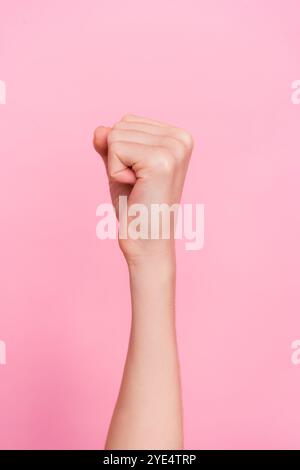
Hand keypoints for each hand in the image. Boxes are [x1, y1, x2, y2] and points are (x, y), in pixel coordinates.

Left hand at [93, 114, 192, 262]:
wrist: (146, 240)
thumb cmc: (135, 206)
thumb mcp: (121, 167)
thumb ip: (110, 145)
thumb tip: (99, 129)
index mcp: (178, 137)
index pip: (128, 121)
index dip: (121, 151)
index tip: (138, 176)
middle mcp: (181, 139)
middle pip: (121, 124)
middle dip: (118, 157)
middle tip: (137, 184)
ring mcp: (174, 149)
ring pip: (116, 135)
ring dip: (116, 166)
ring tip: (137, 187)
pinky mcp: (161, 161)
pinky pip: (115, 149)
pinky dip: (115, 172)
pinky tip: (135, 188)